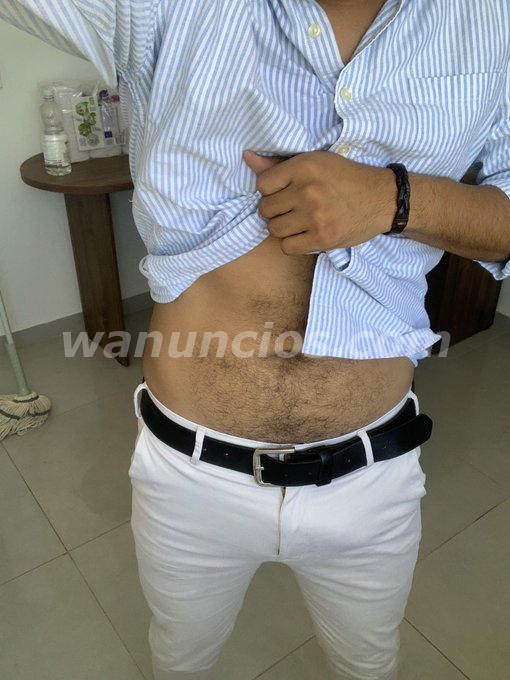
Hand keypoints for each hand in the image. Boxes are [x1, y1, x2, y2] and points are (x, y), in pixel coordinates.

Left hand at [243, 149, 395, 254]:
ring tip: (300, 221)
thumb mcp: (315, 162)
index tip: (286, 192)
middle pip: (266, 209)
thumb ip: (278, 164)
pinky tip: (305, 234)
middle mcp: (308, 190)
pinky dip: (293, 243)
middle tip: (294, 208)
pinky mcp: (322, 238)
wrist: (381, 199)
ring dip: (284, 227)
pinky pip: (287, 247)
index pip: (262, 184)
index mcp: (304, 166)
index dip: (271, 190)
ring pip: (274, 229)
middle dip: (276, 210)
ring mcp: (315, 216)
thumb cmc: (345, 178)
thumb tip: (246, 157)